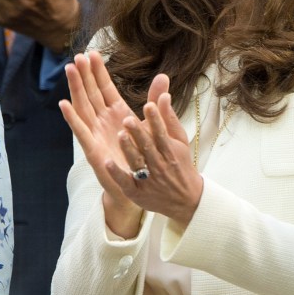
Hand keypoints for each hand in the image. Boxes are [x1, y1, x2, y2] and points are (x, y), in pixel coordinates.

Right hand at [59, 51, 166, 236]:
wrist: (140, 184)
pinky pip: (80, 131)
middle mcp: (103, 121)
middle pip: (91, 93)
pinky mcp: (92, 149)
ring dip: (75, 89)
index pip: (105, 88)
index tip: (92, 53)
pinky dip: (72, 118)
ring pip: (83, 106)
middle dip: (84, 75)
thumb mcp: (151, 123)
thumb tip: (163, 76)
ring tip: (70, 70)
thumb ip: (155, 100)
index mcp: (116, 114)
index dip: (98, 71)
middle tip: (78, 55)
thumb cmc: (143, 155)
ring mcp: (96, 134)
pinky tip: (64, 104)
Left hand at [115, 92, 204, 232]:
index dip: (155, 119)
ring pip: (136, 163)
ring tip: (120, 135)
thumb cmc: (179, 164)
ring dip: (128, 150)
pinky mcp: (136, 192)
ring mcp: (148, 179)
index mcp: (169, 150)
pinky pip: (126, 182)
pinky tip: (108, 162)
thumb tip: (164, 95)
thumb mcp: (178, 141)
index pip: (161, 132)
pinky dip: (117, 173)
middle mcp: (159, 164)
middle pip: (147, 147)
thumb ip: (169, 118)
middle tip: (128, 119)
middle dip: (138, 133)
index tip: (149, 105)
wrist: (185, 199)